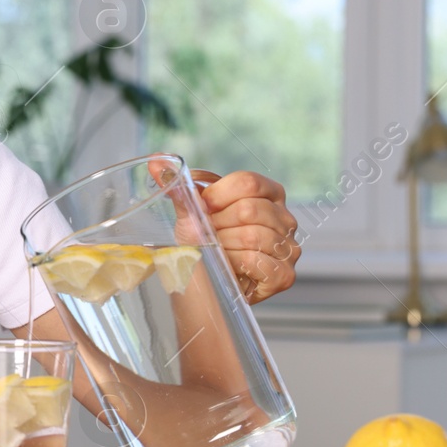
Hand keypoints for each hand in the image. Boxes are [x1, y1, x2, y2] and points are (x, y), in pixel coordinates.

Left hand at [190, 168, 299, 303]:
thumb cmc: (204, 246)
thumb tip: (158, 161)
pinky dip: (234, 264)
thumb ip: (178, 187)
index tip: (203, 209)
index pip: (248, 182)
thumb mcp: (191, 214)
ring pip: (252, 236)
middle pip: (248, 209)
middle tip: (210, 238)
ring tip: (218, 253)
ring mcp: (289, 247)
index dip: (217, 196)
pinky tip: (230, 268)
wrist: (205, 285)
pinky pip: (255, 261)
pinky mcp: (284, 275)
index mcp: (270, 194)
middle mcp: (285, 218)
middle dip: (218, 226)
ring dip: (224, 247)